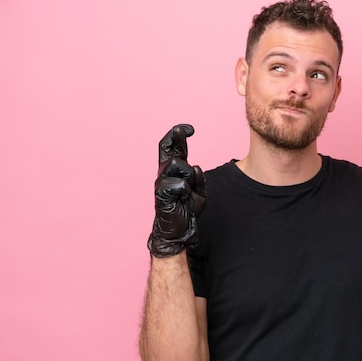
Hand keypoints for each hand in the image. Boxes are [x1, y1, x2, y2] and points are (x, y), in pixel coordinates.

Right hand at [147, 124, 206, 256]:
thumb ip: (199, 178)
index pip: (173, 149)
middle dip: (175, 136)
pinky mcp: (162, 195)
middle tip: (183, 129)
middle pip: (168, 149)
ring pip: (178, 165)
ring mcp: (162, 183)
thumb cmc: (187, 209)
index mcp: (173, 171)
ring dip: (189, 175)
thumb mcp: (199, 191)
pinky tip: (183, 198)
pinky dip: (186, 189)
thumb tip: (195, 167)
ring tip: (188, 191)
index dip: (178, 136)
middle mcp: (164, 174)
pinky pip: (180, 184)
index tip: (190, 129)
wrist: (178, 232)